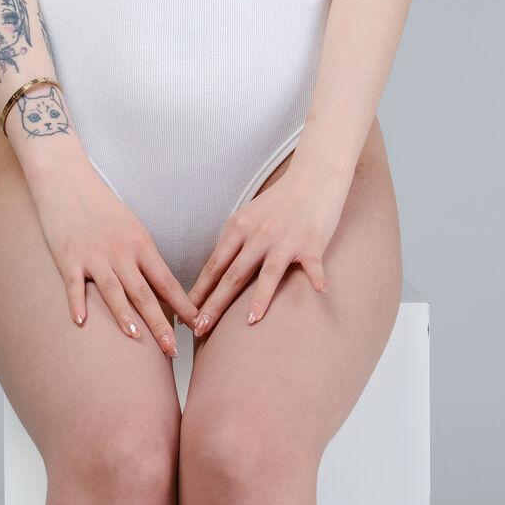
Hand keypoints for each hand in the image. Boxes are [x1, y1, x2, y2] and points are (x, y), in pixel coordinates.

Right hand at [25, 157, 200, 356]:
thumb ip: (142, 256)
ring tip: (137, 339)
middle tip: (173, 350)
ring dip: (125, 317)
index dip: (184, 306)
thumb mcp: (130, 227)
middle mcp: (121, 252)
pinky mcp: (68, 257)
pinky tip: (82, 322)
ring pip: (113, 291)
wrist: (66, 179)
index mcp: (140, 244)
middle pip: (144, 293)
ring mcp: (94, 256)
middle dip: (160, 324)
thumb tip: (159, 286)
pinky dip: (77, 303)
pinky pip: (74, 284)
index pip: (167, 281)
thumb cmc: (100, 205)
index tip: (198, 326)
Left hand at [188, 158, 346, 335]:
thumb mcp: (248, 217)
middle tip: (201, 328)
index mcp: (239, 228)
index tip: (184, 314)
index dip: (199, 292)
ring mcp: (285, 239)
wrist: (313, 176)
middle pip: (233, 274)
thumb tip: (215, 273)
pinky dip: (316, 278)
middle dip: (215, 304)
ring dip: (259, 298)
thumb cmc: (279, 202)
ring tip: (250, 321)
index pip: (214, 266)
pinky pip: (313, 264)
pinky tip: (319, 291)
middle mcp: (258, 235)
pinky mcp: (311, 242)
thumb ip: (233, 243)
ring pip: (268, 272)